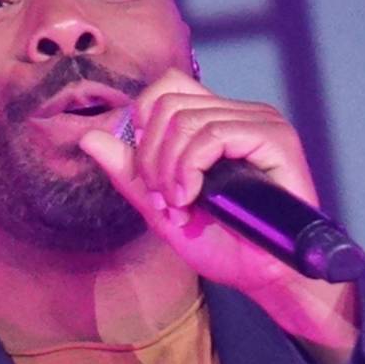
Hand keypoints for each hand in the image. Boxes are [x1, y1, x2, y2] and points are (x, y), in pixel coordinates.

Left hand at [76, 70, 361, 363]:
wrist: (264, 276)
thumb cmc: (223, 244)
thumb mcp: (161, 207)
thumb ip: (128, 172)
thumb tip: (89, 136)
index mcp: (216, 120)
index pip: (167, 87)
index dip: (143, 125)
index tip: (149, 177)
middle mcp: (238, 113)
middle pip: (167, 101)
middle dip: (150, 156)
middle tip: (163, 199)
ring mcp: (259, 121)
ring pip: (186, 120)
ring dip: (169, 170)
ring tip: (180, 205)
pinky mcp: (274, 137)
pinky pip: (213, 135)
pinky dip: (190, 168)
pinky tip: (193, 197)